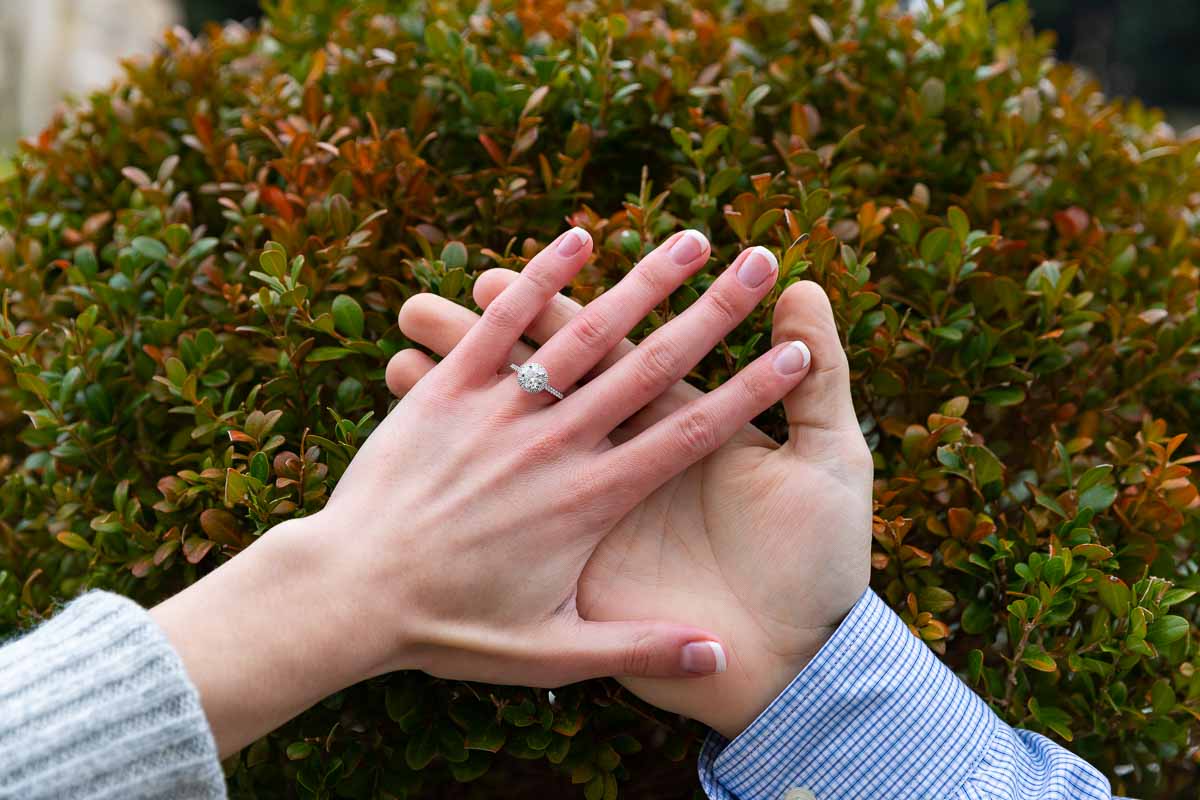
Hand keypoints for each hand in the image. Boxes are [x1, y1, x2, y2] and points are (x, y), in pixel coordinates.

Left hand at [152, 227, 814, 754]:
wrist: (345, 595)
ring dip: (641, 282)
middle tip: (758, 264)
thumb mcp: (549, 652)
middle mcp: (554, 445)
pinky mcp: (447, 394)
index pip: (689, 434)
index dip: (748, 392)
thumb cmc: (447, 629)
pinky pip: (500, 328)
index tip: (792, 353)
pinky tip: (578, 237)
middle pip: (650, 366)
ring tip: (690, 238)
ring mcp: (500, 412)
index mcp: (590, 501)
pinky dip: (538, 280)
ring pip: (582, 333)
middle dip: (712, 312)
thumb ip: (636, 648)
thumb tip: (718, 654)